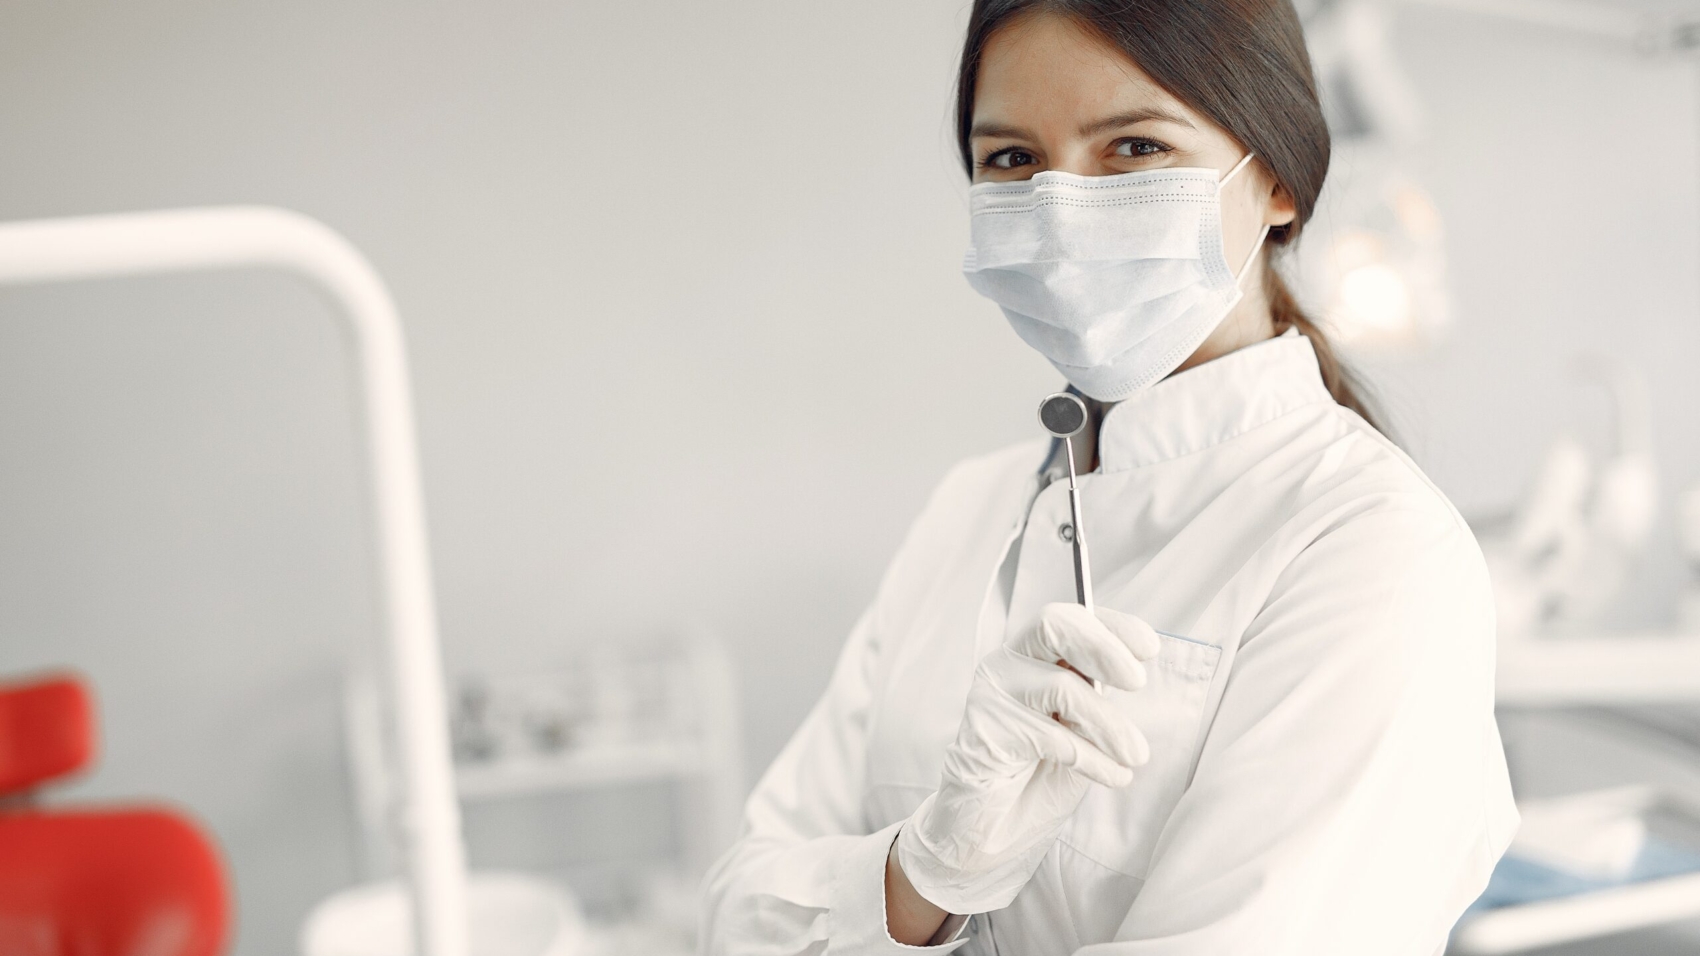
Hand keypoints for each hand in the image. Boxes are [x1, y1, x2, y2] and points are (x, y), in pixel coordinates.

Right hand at [894, 603, 1159, 915]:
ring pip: (1060, 686)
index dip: (1113, 626)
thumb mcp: (1083, 728)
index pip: (1072, 617)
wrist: (992, 830)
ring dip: (1108, 724)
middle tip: (1137, 682)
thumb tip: (1131, 671)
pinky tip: (1111, 776)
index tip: (1149, 648)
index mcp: (1034, 655)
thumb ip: (1098, 695)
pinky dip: (1092, 759)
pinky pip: (1050, 736)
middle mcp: (1009, 664)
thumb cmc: (1039, 775)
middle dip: (1103, 648)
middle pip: (1053, 624)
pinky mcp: (985, 731)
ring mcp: (992, 694)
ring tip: (1134, 756)